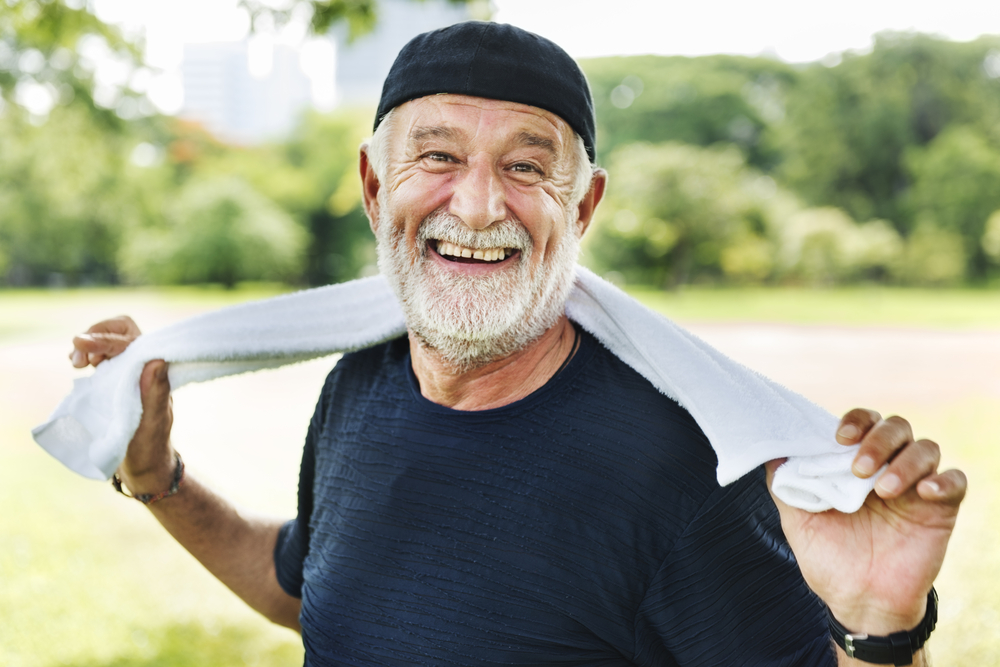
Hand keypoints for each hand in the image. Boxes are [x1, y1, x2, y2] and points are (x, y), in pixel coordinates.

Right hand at [70, 316, 174, 493]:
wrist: (143, 464)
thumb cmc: (149, 445)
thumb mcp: (152, 422)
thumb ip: (155, 392)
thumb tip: (157, 360)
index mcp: (157, 371)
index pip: (131, 339)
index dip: (105, 339)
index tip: (80, 343)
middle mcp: (146, 366)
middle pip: (122, 332)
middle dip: (97, 335)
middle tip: (77, 359)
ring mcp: (131, 372)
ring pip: (111, 341)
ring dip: (90, 344)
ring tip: (76, 364)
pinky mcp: (119, 380)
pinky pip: (103, 357)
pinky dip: (88, 355)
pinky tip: (79, 366)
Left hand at [766, 408, 965, 634]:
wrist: (858, 601)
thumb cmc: (829, 558)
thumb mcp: (798, 520)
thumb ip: (785, 483)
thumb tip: (768, 450)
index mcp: (854, 465)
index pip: (864, 423)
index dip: (856, 420)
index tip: (839, 437)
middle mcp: (888, 468)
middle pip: (897, 427)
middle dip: (878, 440)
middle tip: (858, 468)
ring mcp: (915, 488)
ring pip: (926, 448)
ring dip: (904, 462)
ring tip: (882, 491)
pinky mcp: (940, 510)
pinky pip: (956, 481)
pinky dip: (943, 480)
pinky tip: (923, 492)